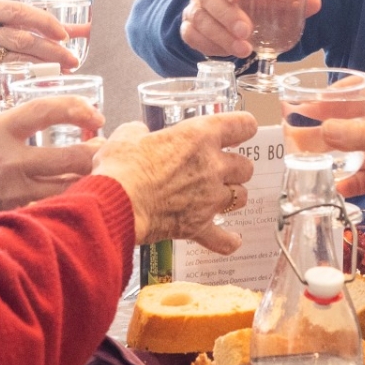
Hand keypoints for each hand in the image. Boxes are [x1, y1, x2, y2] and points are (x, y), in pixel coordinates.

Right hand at [0, 0, 78, 103]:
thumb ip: (12, 20)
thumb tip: (64, 25)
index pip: (17, 10)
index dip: (44, 22)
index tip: (64, 33)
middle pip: (21, 38)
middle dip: (52, 49)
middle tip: (73, 58)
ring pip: (16, 60)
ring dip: (44, 67)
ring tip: (64, 70)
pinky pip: (4, 79)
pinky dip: (26, 81)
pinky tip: (41, 83)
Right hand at [0, 96, 104, 252]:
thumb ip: (14, 130)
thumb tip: (51, 125)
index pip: (47, 110)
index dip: (77, 109)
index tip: (94, 113)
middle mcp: (7, 161)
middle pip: (71, 156)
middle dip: (97, 153)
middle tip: (106, 149)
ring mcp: (12, 193)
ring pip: (70, 188)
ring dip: (90, 181)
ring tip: (100, 174)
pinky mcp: (13, 217)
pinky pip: (51, 210)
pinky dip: (69, 204)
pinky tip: (78, 201)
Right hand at [92, 112, 257, 252]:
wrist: (118, 203)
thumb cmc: (122, 167)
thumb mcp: (127, 135)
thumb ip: (141, 133)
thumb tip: (139, 136)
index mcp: (199, 136)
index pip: (242, 125)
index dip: (243, 127)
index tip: (240, 130)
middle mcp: (212, 167)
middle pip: (246, 166)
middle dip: (236, 167)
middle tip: (222, 167)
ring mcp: (209, 199)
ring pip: (241, 197)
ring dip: (233, 196)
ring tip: (220, 196)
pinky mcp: (198, 226)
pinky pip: (224, 238)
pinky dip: (229, 239)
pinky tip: (232, 239)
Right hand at [179, 0, 323, 57]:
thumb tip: (316, 2)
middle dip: (227, 16)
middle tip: (246, 32)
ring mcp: (195, 5)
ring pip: (200, 19)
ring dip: (221, 36)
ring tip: (243, 50)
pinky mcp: (190, 25)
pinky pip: (191, 35)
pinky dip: (208, 45)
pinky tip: (226, 53)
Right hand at [323, 73, 364, 255]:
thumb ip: (358, 135)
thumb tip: (321, 130)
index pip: (363, 85)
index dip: (337, 89)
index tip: (309, 97)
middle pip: (354, 118)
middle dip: (327, 124)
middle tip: (297, 130)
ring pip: (357, 149)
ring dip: (335, 155)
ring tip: (305, 160)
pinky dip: (352, 181)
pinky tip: (335, 187)